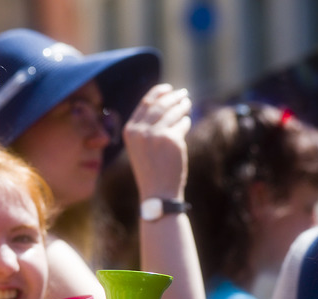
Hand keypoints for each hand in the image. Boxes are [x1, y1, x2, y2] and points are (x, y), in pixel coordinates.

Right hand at [123, 83, 191, 199]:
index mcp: (129, 131)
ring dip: (182, 105)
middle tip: (183, 94)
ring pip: (173, 112)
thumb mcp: (141, 147)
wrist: (157, 192)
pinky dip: (185, 122)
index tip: (168, 89)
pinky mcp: (172, 139)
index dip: (158, 93)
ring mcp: (156, 134)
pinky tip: (186, 123)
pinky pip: (182, 124)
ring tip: (187, 103)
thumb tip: (165, 103)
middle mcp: (140, 131)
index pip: (145, 103)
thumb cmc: (150, 170)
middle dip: (173, 96)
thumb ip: (147, 127)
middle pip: (160, 104)